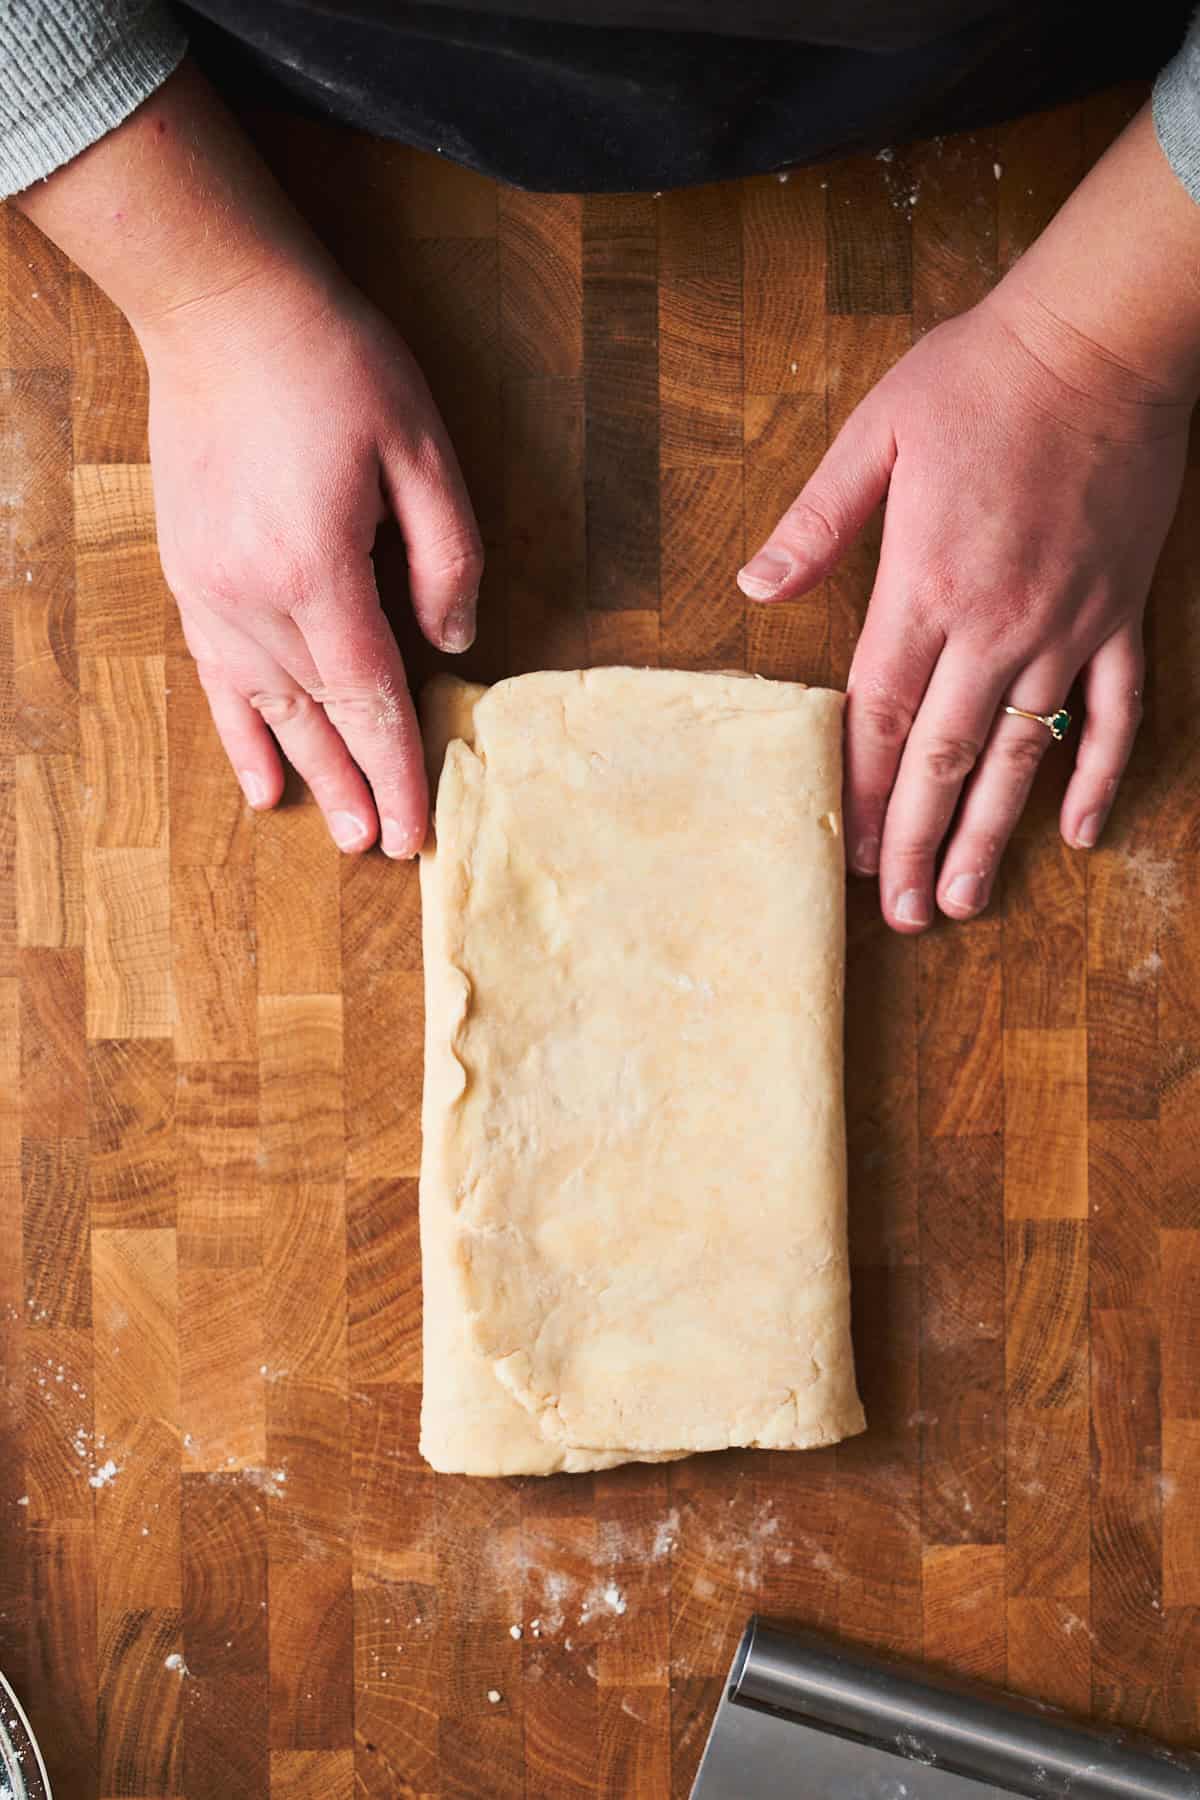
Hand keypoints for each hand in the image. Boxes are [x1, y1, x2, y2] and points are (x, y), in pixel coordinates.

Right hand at [143, 276, 481, 855]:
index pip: (370, 698)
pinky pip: (216, 677)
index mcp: (316, 568)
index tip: (421, 827)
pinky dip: (239, 733)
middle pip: (319, 716)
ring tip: (340, 829)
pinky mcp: (188, 576)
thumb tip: (456, 641)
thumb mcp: (423, 448)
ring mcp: (210, 590)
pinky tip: (258, 782)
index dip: (400, 767)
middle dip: (360, 785)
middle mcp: (253, 596)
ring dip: (307, 773)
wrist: (221, 308)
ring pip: (267, 708)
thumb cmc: (333, 366)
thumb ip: (447, 555)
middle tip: (390, 847)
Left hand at [740, 273, 1189, 932]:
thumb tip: (756, 586)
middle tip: (896, 913)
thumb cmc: (982, 375)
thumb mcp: (877, 432)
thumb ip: (818, 520)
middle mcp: (998, 623)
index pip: (880, 713)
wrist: (1104, 335)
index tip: (840, 850)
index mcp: (926, 584)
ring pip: (1023, 753)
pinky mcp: (1119, 612)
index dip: (856, 788)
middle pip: (946, 756)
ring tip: (961, 901)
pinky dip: (1098, 774)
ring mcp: (1067, 625)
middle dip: (913, 840)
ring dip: (990, 834)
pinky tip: (1076, 832)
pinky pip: (1114, 710)